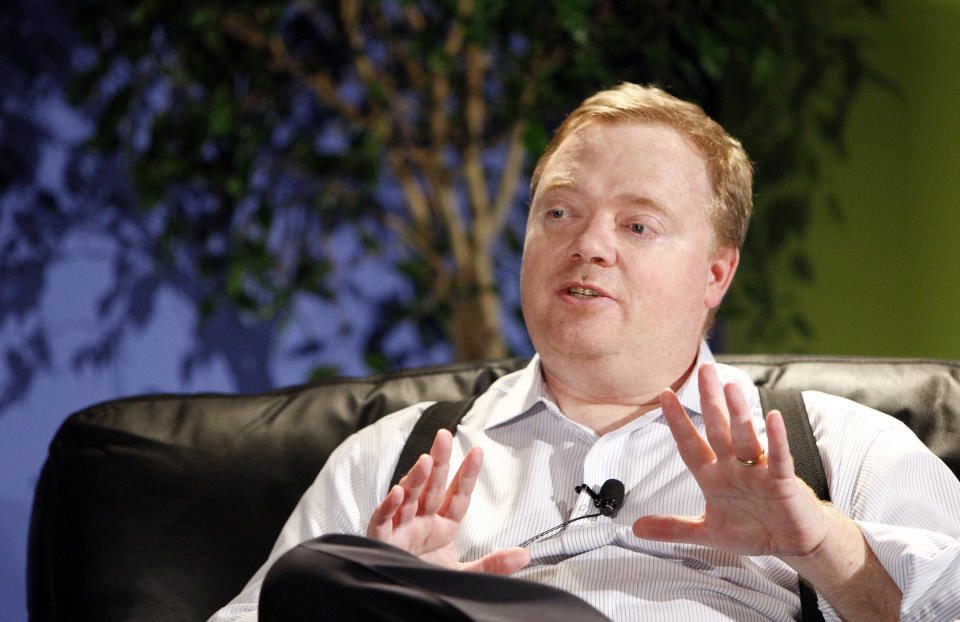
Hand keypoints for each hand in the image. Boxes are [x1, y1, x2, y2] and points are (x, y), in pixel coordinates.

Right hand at [367, 428, 529, 573]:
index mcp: (441, 525)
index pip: (457, 496)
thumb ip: (492, 564)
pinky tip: (397, 492)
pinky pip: (382, 520)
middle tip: (445, 436)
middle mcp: (421, 521)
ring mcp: (401, 528)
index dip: (467, 475)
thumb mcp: (463, 574)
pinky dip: (388, 507)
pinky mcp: (381, 541)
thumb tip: (525, 555)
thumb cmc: (427, 580)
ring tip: (427, 460)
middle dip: (440, 461)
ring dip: (416, 478)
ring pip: (408, 497)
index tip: (478, 452)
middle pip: (432, 487)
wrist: (403, 600)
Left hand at [632, 363, 830, 557]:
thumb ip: (674, 528)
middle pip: (718, 429)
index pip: (690, 444)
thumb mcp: (707, 533)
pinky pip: (778, 457)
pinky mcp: (783, 482)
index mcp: (713, 476)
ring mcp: (758, 472)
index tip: (664, 395)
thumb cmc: (753, 531)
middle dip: (710, 400)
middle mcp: (733, 467)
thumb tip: (637, 529)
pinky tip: (772, 418)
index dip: (677, 421)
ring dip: (738, 413)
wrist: (792, 544)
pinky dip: (776, 438)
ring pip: (745, 437)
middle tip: (704, 370)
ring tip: (730, 387)